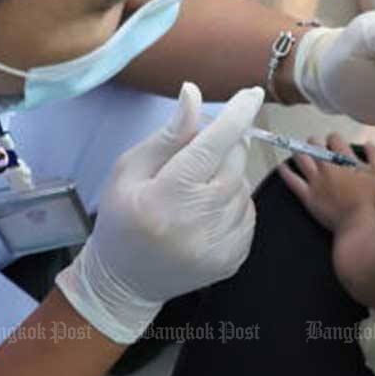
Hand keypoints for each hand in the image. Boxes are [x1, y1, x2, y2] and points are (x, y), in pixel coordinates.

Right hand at [55, 82, 262, 343]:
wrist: (124, 282)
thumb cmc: (121, 219)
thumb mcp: (129, 170)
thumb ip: (167, 135)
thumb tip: (194, 94)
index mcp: (167, 195)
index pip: (211, 146)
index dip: (235, 116)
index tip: (252, 93)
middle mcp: (198, 222)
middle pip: (235, 163)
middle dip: (226, 146)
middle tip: (203, 150)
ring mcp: (218, 246)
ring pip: (244, 188)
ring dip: (229, 177)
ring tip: (199, 187)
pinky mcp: (232, 260)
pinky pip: (249, 215)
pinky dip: (235, 203)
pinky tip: (209, 209)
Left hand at [277, 135, 374, 233]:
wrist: (358, 225)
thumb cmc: (370, 201)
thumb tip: (368, 143)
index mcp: (344, 159)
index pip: (334, 139)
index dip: (335, 139)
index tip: (336, 143)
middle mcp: (327, 167)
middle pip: (315, 145)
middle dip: (316, 142)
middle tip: (318, 145)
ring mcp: (315, 181)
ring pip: (302, 159)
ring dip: (300, 151)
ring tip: (299, 149)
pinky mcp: (308, 196)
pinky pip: (292, 181)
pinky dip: (285, 172)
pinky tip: (282, 167)